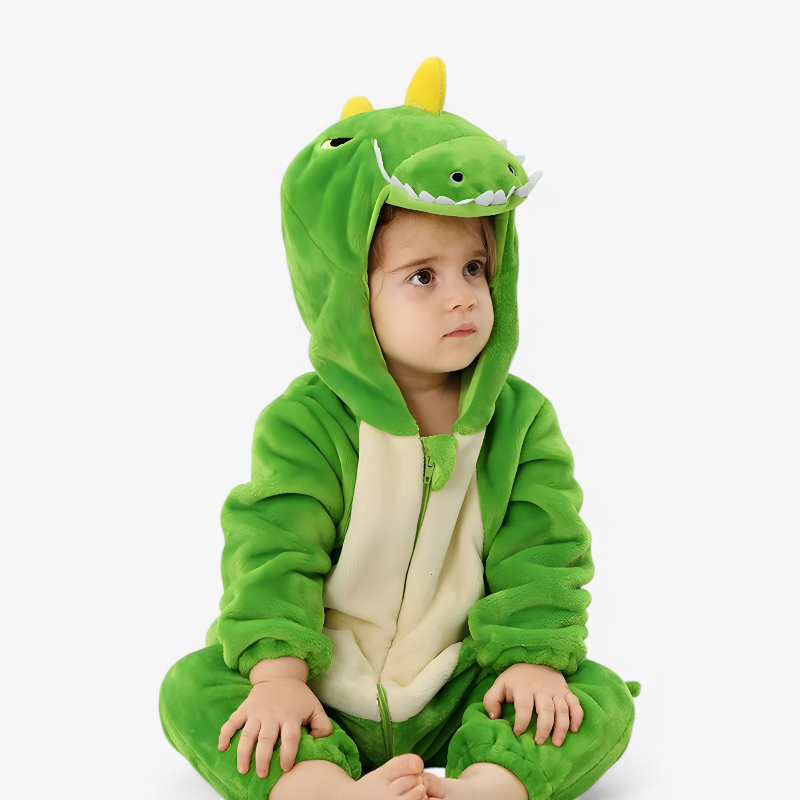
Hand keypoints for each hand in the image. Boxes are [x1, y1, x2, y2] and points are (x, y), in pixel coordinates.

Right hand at [218, 676, 332, 777]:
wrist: (281, 675)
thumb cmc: (298, 697)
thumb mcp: (315, 707)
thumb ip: (322, 726)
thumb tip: (321, 742)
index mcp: (291, 716)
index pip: (290, 738)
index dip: (288, 754)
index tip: (286, 768)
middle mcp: (272, 715)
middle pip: (266, 739)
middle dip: (263, 759)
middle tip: (262, 774)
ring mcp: (257, 711)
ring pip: (248, 734)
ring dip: (244, 753)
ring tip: (243, 769)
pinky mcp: (245, 708)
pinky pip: (232, 721)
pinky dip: (225, 734)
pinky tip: (221, 748)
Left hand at [483, 663, 582, 746]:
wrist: (534, 657)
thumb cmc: (516, 678)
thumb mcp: (500, 685)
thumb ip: (491, 700)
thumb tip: (493, 718)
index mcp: (524, 688)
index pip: (524, 707)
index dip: (521, 723)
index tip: (517, 734)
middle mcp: (541, 689)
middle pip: (546, 710)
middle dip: (543, 728)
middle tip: (539, 742)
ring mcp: (556, 690)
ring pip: (562, 709)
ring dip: (561, 727)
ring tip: (556, 742)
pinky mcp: (566, 691)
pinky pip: (575, 704)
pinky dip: (577, 716)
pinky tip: (574, 729)